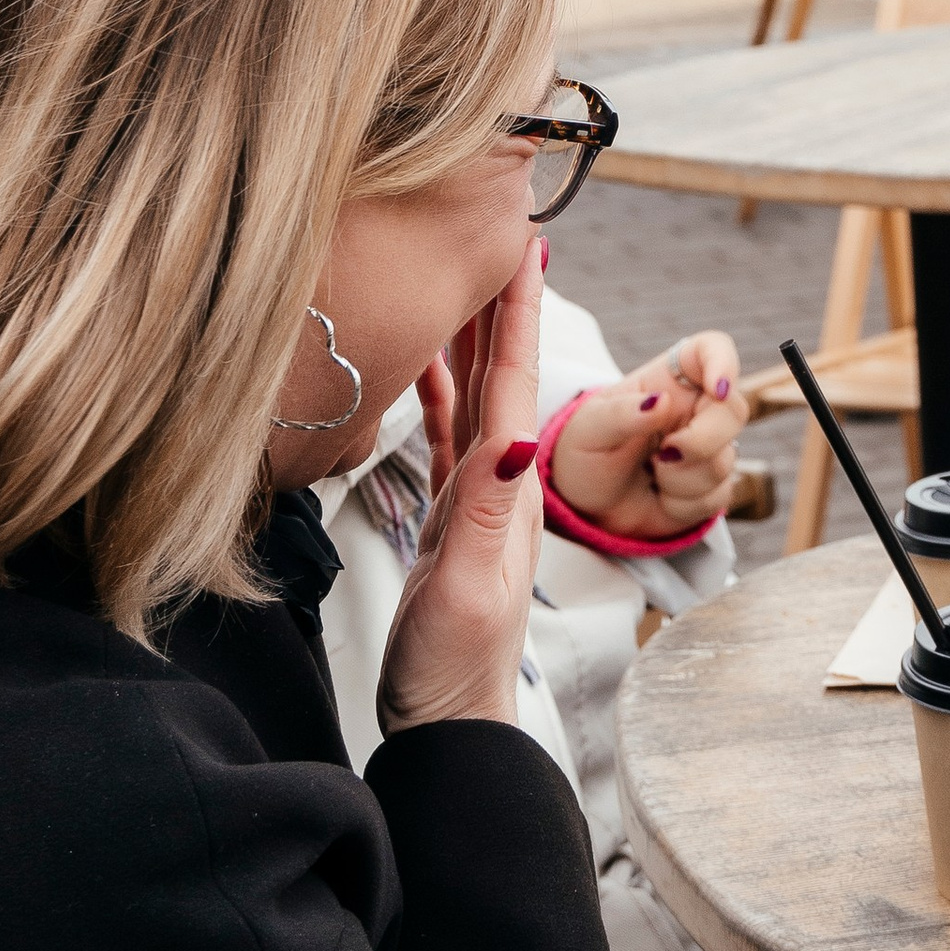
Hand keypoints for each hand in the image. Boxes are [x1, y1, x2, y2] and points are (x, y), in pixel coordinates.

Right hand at [376, 242, 544, 732]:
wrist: (450, 721)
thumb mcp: (468, 588)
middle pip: (496, 372)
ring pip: (472, 393)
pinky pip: (444, 433)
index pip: (511, 381)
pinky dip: (436, 389)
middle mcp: (498, 480)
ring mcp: (474, 495)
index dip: (516, 312)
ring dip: (469, 334)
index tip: (526, 243)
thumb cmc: (455, 663)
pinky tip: (424, 361)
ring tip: (461, 273)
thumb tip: (508, 442)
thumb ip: (484, 515)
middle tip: (491, 229)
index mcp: (507, 487)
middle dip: (497, 301)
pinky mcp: (448, 515)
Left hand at [542, 332, 742, 544]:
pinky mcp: (711, 486)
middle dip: (701, 441)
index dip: (724, 362)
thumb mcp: (590, 429)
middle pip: (734, 410)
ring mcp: (707, 448)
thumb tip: (660, 401)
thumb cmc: (586, 454)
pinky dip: (683, 505)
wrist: (586, 506)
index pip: (712, 349)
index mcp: (669, 380)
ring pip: (725, 461)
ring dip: (681, 479)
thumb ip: (622, 414)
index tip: (717, 389)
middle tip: (663, 454)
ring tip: (651, 473)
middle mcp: (695, 409)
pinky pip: (719, 496)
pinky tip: (660, 497)